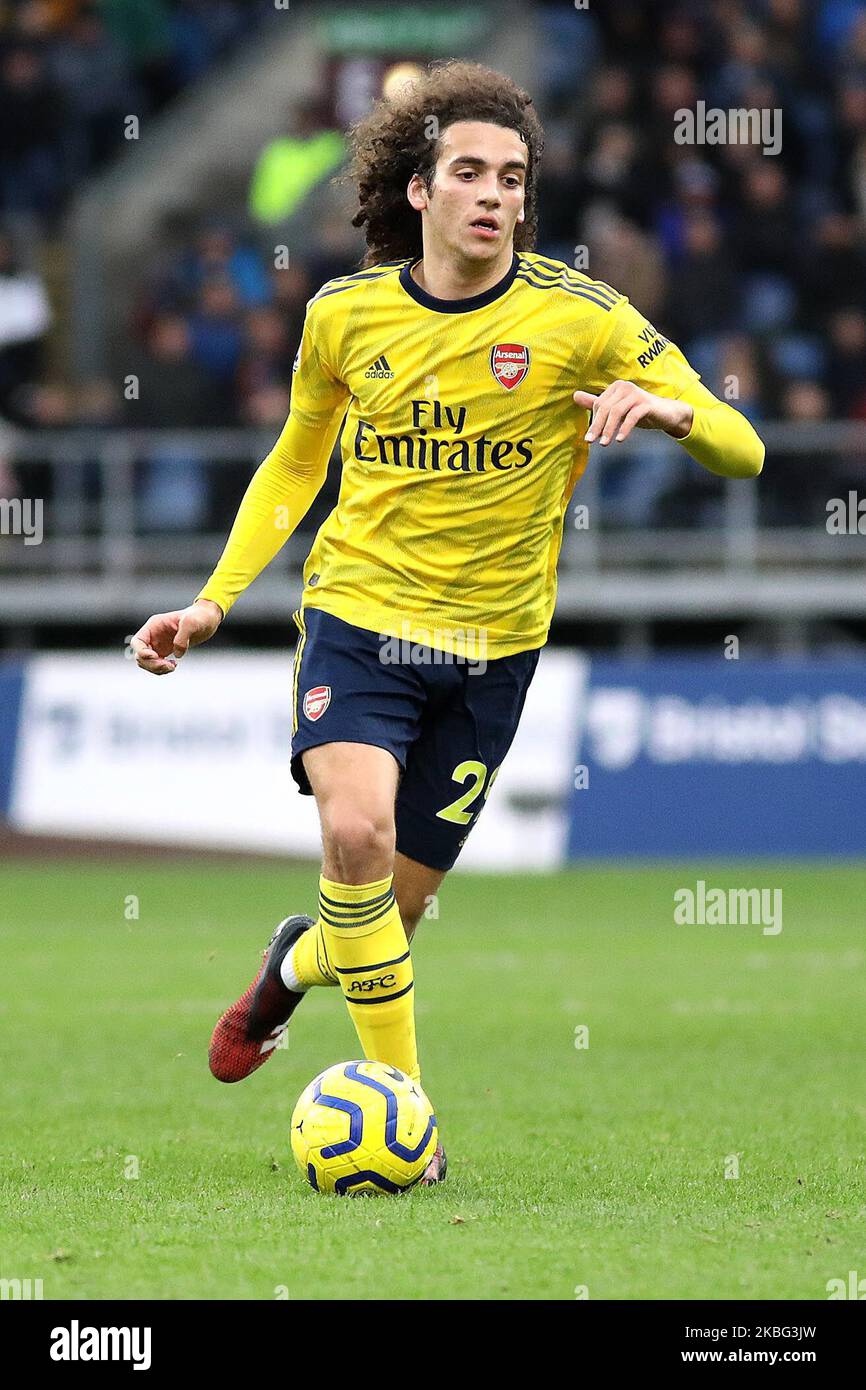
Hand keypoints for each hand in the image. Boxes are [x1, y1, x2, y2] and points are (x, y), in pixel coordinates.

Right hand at [130, 599, 222, 674]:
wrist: (208, 619)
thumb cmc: (199, 616)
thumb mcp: (191, 623)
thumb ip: (182, 638)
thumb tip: (176, 654)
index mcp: (154, 626)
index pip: (137, 642)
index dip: (142, 652)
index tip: (155, 656)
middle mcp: (153, 635)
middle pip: (140, 656)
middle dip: (152, 664)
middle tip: (168, 665)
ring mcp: (158, 644)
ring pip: (147, 663)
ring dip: (157, 669)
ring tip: (172, 666)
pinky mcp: (165, 651)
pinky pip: (157, 665)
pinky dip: (162, 669)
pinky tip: (174, 665)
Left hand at [573, 381, 692, 444]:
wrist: (666, 414)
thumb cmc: (639, 412)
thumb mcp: (617, 410)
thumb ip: (597, 403)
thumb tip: (575, 395)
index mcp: (616, 387)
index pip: (599, 404)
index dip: (594, 421)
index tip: (590, 438)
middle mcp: (625, 387)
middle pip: (606, 408)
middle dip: (598, 426)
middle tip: (592, 441)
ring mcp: (636, 394)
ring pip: (617, 412)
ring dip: (609, 429)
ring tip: (605, 444)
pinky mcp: (646, 404)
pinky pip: (632, 416)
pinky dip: (624, 428)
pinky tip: (619, 439)